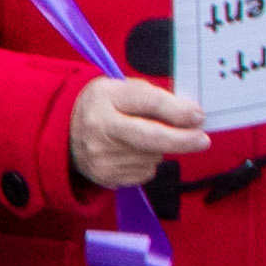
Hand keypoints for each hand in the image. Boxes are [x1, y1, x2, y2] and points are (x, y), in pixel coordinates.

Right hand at [69, 75, 208, 191]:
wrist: (62, 130)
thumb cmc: (104, 105)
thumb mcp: (123, 89)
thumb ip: (156, 98)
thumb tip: (191, 115)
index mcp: (106, 97)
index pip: (147, 102)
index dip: (176, 111)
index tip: (198, 116)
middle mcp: (100, 127)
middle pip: (150, 137)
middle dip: (181, 140)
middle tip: (202, 140)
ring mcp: (101, 156)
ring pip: (151, 157)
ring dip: (159, 150)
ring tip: (140, 138)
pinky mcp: (105, 176)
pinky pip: (144, 173)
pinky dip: (147, 163)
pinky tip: (131, 153)